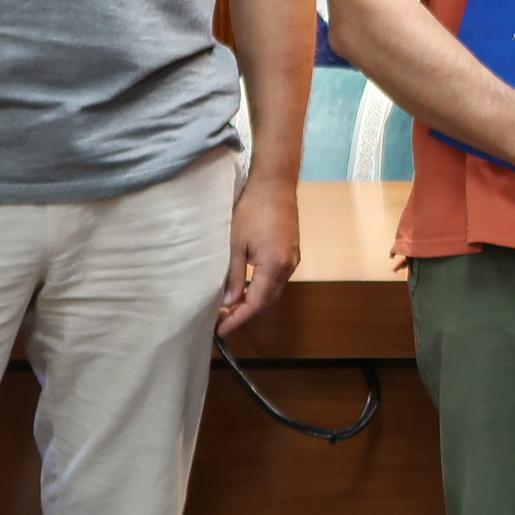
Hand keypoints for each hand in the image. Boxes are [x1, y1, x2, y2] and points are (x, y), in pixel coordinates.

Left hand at [217, 177, 299, 336]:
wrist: (275, 184)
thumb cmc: (253, 209)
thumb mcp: (236, 244)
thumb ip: (234, 276)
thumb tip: (229, 302)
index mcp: (274, 266)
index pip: (256, 303)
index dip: (238, 319)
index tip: (222, 330)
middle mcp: (287, 266)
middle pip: (267, 301)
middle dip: (245, 313)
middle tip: (221, 319)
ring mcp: (292, 259)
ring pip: (273, 291)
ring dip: (253, 301)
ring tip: (230, 305)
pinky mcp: (292, 251)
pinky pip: (277, 278)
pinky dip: (262, 288)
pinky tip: (246, 286)